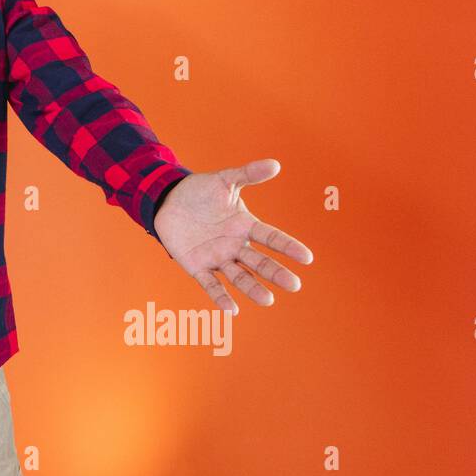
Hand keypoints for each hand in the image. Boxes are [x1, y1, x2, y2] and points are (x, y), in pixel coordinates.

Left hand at [152, 158, 312, 314]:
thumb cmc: (200, 191)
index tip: (307, 257)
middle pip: (259, 261)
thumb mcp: (225, 181)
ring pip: (239, 276)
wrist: (169, 200)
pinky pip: (210, 284)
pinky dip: (220, 296)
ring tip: (268, 300)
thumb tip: (275, 164)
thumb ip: (248, 174)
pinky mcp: (197, 266)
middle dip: (275, 272)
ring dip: (252, 288)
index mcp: (245, 225)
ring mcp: (217, 257)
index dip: (288, 246)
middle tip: (294, 285)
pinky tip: (230, 310)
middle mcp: (235, 245)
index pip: (271, 238)